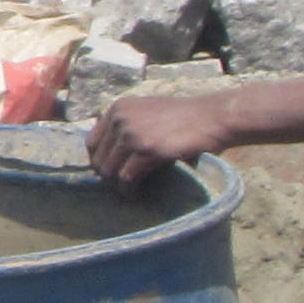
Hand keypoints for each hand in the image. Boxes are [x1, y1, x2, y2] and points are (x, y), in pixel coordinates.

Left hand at [88, 93, 226, 185]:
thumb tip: (110, 154)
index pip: (91, 142)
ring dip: (117, 186)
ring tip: (128, 193)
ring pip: (110, 170)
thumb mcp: (148, 112)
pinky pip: (126, 178)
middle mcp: (120, 119)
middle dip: (107, 177)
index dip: (99, 161)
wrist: (211, 117)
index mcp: (118, 108)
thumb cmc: (184, 118)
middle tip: (120, 187)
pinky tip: (136, 195)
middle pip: (98, 159)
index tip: (110, 174)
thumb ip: (128, 125)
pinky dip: (129, 191)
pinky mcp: (147, 150)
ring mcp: (132, 134)